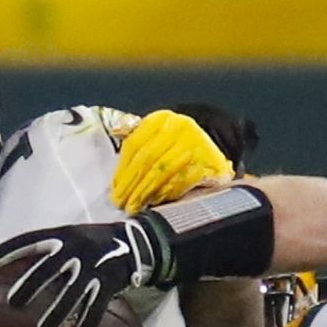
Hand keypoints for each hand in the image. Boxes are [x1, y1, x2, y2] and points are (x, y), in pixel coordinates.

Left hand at [0, 217, 165, 326]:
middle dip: (29, 285)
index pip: (30, 240)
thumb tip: (14, 267)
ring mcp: (93, 267)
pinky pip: (95, 309)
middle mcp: (76, 249)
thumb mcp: (70, 236)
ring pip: (72, 294)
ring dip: (57, 314)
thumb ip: (47, 249)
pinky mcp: (108, 284)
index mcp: (62, 236)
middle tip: (12, 303)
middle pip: (48, 268)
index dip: (10, 250)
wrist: (132, 242)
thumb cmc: (92, 243)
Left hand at [109, 109, 233, 211]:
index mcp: (161, 120)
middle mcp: (178, 127)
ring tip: (134, 207)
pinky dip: (165, 194)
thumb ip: (136, 149)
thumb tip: (113, 170)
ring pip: (162, 171)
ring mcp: (195, 142)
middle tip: (121, 203)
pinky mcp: (207, 161)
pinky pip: (181, 180)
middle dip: (131, 184)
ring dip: (145, 192)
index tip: (114, 189)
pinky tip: (155, 204)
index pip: (134, 144)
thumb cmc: (177, 149)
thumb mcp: (157, 140)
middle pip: (147, 159)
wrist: (214, 150)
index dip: (122, 170)